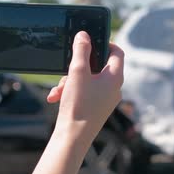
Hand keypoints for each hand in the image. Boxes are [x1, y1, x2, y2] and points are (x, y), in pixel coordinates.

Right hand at [47, 31, 123, 148]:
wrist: (73, 138)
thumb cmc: (78, 105)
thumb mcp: (77, 73)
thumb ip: (81, 51)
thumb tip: (84, 35)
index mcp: (115, 78)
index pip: (117, 52)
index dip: (105, 42)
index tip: (90, 40)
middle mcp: (114, 88)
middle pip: (98, 66)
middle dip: (78, 66)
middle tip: (67, 70)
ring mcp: (106, 99)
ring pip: (88, 80)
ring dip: (71, 80)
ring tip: (59, 90)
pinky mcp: (96, 108)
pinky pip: (85, 92)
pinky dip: (71, 91)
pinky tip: (56, 97)